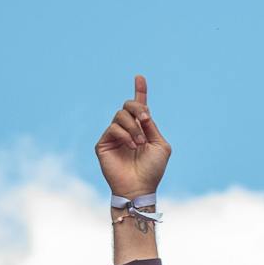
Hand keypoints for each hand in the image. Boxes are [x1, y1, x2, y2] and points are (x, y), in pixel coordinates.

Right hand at [95, 74, 171, 198]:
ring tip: (140, 143)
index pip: (139, 106)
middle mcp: (127, 130)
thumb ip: (152, 126)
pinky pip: (113, 128)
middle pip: (128, 105)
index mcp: (142, 129)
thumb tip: (143, 112)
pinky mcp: (103, 143)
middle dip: (138, 108)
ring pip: (120, 115)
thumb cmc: (153, 170)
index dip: (140, 91)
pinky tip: (131, 146)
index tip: (140, 77)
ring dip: (133, 127)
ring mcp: (114, 136)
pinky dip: (124, 135)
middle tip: (146, 120)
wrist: (140, 188)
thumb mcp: (160, 145)